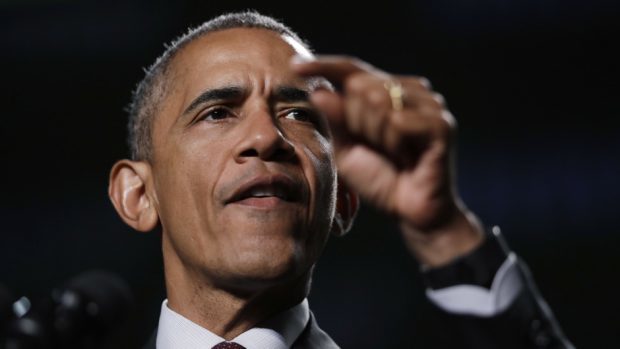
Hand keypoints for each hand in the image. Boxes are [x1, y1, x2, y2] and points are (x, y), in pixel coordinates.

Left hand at [292, 56, 483, 265]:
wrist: (411, 212)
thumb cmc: (379, 179)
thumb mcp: (346, 149)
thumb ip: (335, 120)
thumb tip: (318, 91)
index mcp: (388, 92)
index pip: (352, 69)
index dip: (324, 65)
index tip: (295, 66)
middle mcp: (411, 90)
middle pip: (360, 84)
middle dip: (355, 120)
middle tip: (375, 147)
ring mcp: (430, 104)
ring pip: (379, 100)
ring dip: (375, 134)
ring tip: (393, 154)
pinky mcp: (442, 124)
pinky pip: (399, 121)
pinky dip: (394, 143)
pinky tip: (407, 157)